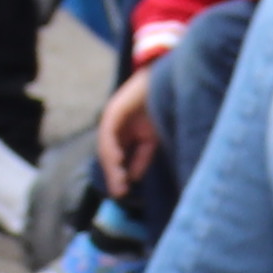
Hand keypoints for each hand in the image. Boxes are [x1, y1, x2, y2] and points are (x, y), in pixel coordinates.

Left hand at [94, 66, 165, 193]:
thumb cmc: (159, 109)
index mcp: (122, 134)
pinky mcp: (113, 110)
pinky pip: (109, 133)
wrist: (166, 81)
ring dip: (111, 166)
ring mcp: (111, 117)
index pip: (115, 158)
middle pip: (107, 155)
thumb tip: (132, 178)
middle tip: (120, 192)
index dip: (118, 175)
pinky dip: (112, 147)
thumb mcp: (150, 140)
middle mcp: (113, 126)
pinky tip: (118, 160)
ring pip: (106, 146)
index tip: (124, 192)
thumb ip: (141, 158)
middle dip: (113, 174)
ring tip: (119, 181)